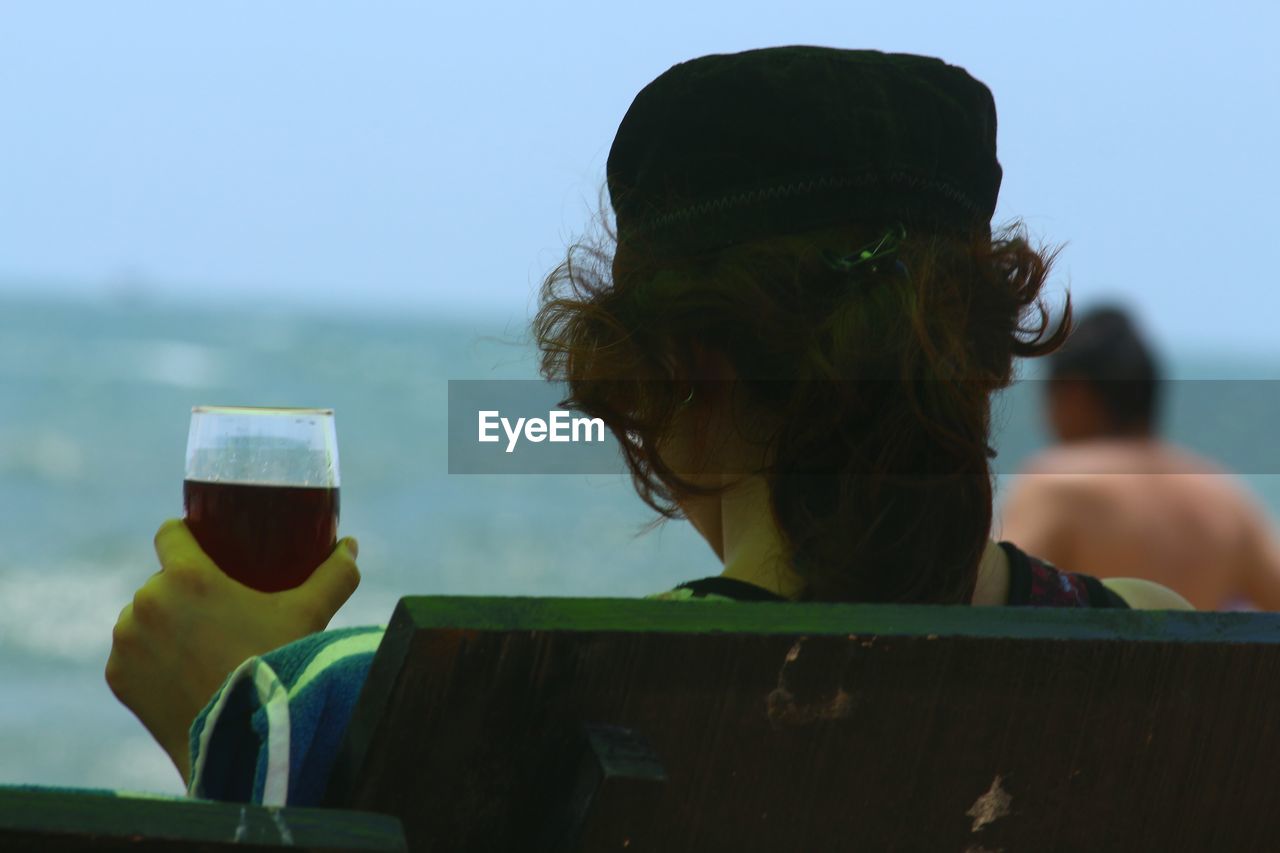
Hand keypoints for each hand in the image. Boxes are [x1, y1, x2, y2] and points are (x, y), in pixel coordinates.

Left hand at [106, 519, 359, 783]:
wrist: (245, 739)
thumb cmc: (278, 665)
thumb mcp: (311, 614)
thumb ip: (334, 575)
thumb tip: (349, 546)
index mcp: (186, 577)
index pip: (170, 534)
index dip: (187, 535)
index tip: (205, 546)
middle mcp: (146, 603)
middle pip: (161, 580)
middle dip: (182, 588)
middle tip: (218, 605)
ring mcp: (127, 643)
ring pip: (143, 617)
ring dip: (162, 621)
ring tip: (198, 639)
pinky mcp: (118, 678)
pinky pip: (132, 654)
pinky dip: (150, 657)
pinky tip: (177, 668)